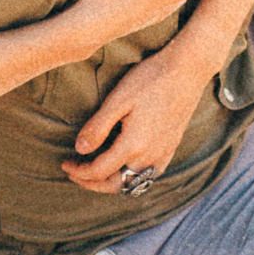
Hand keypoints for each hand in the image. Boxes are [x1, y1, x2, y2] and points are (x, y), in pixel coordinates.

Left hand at [62, 44, 215, 192]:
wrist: (187, 70)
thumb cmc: (151, 79)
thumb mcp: (118, 100)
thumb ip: (98, 127)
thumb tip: (80, 149)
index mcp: (133, 145)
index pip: (99, 171)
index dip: (79, 172)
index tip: (65, 164)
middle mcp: (150, 156)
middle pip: (116, 184)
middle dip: (92, 183)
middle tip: (75, 174)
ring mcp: (164, 153)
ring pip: (134, 182)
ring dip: (112, 182)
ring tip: (95, 172)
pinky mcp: (172, 147)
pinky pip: (150, 174)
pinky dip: (133, 177)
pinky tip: (124, 166)